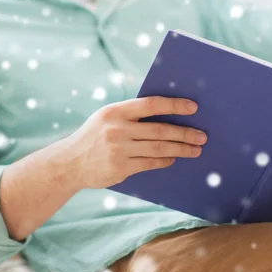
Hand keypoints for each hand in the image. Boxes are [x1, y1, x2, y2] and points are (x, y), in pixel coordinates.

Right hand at [65, 96, 206, 188]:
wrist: (70, 162)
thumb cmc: (95, 136)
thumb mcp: (106, 117)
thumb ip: (131, 115)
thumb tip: (167, 113)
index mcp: (115, 111)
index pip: (150, 104)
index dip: (174, 105)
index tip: (193, 107)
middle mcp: (117, 129)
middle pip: (159, 129)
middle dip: (184, 133)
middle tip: (202, 136)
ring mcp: (119, 149)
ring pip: (158, 148)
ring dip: (180, 149)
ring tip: (196, 149)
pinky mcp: (121, 167)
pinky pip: (150, 163)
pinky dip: (165, 160)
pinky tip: (174, 158)